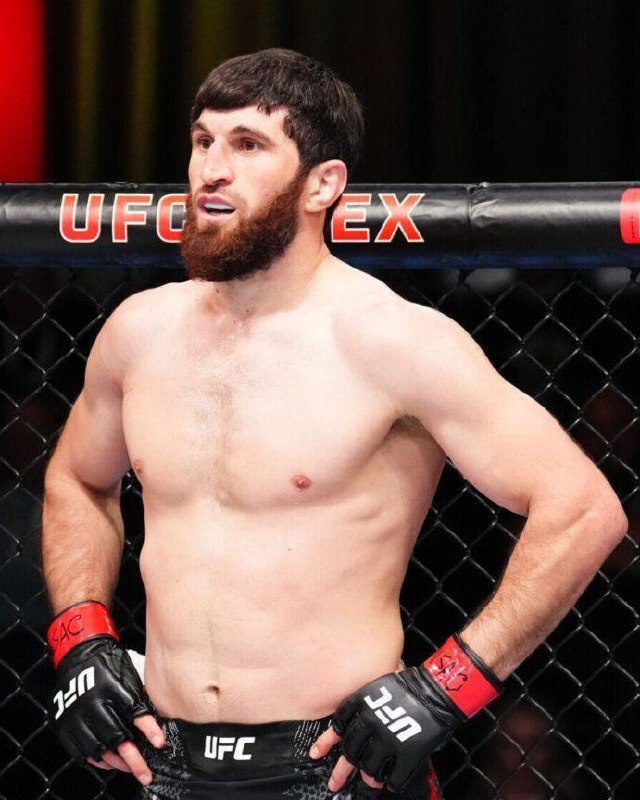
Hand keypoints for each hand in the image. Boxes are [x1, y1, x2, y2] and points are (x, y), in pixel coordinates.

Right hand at [49, 636, 163, 786]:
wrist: (80, 656)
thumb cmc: (110, 665)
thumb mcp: (129, 674)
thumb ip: (141, 696)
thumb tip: (159, 717)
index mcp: (113, 688)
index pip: (135, 713)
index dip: (149, 729)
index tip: (160, 743)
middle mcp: (94, 703)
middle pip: (117, 738)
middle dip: (134, 759)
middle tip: (146, 773)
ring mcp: (77, 716)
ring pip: (99, 749)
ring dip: (117, 762)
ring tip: (131, 769)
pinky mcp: (65, 725)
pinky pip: (81, 751)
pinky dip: (97, 760)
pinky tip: (110, 762)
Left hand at [309, 635, 501, 792]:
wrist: (435, 691)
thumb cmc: (408, 685)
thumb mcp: (376, 687)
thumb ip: (361, 707)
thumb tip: (348, 725)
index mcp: (360, 704)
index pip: (338, 728)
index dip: (326, 743)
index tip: (316, 754)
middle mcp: (369, 724)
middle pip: (350, 752)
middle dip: (341, 771)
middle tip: (336, 781)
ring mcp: (387, 742)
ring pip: (369, 768)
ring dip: (368, 777)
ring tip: (368, 782)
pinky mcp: (405, 756)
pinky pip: (393, 778)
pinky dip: (390, 782)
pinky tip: (390, 781)